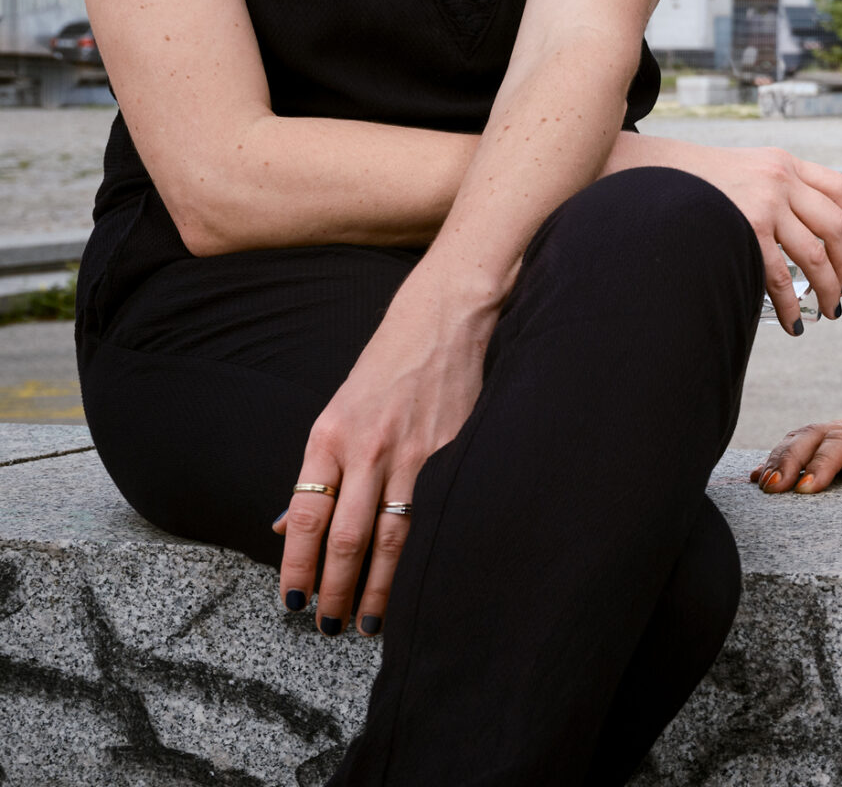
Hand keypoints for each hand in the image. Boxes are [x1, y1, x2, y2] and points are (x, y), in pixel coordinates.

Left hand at [273, 274, 494, 635]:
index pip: (303, 516)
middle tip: (327, 627)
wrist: (443, 319)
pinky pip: (432, 512)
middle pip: (345, 537)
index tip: (291, 602)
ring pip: (390, 535)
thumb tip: (286, 525)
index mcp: (328, 437)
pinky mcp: (450, 451)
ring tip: (368, 623)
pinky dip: (422, 552)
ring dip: (377, 585)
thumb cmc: (387, 364)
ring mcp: (412, 452)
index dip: (295, 565)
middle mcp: (366, 448)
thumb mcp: (337, 410)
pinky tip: (419, 579)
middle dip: (335, 590)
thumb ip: (318, 470)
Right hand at [612, 132, 841, 328]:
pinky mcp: (747, 229)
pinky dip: (792, 304)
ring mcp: (766, 204)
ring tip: (829, 309)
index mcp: (785, 163)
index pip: (840, 190)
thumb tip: (798, 230)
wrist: (649, 176)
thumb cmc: (694, 182)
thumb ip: (775, 188)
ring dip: (829, 288)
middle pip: (837, 228)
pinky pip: (780, 277)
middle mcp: (781, 179)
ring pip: (816, 256)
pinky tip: (794, 320)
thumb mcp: (744, 169)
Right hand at [755, 408, 841, 492]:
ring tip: (762, 486)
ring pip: (801, 436)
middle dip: (788, 459)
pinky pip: (801, 444)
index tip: (808, 489)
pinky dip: (778, 457)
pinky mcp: (835, 441)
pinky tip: (758, 477)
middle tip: (773, 490)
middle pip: (812, 435)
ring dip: (779, 458)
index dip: (823, 464)